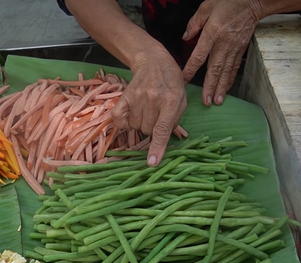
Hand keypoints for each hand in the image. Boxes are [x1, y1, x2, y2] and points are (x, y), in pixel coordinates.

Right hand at [111, 51, 186, 166]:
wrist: (153, 61)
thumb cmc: (171, 82)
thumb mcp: (181, 99)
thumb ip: (174, 120)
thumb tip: (161, 141)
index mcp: (171, 100)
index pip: (162, 129)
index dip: (157, 147)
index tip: (152, 162)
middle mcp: (153, 99)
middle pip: (147, 130)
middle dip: (152, 128)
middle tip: (156, 115)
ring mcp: (137, 97)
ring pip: (135, 126)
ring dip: (140, 123)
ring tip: (146, 110)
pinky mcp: (125, 95)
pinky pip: (119, 119)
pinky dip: (124, 122)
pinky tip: (131, 115)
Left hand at [181, 0, 264, 105]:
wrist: (252, 1)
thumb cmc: (227, 2)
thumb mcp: (206, 7)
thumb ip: (194, 23)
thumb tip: (185, 38)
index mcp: (213, 32)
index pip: (200, 55)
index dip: (191, 69)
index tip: (185, 81)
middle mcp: (224, 42)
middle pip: (215, 68)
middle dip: (211, 86)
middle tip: (207, 101)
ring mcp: (235, 47)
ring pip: (227, 70)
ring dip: (222, 87)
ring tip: (217, 101)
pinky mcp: (242, 49)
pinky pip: (235, 67)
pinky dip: (230, 79)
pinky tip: (226, 89)